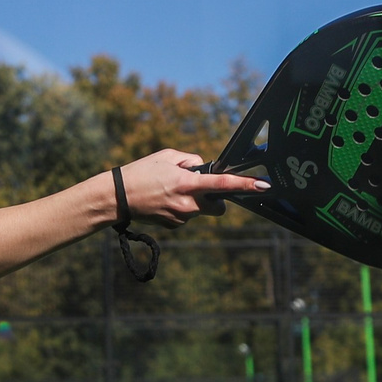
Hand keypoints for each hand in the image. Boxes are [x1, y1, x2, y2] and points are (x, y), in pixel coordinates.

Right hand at [116, 150, 267, 227]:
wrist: (118, 197)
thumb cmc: (141, 172)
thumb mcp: (167, 156)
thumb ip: (191, 160)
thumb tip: (204, 168)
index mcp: (188, 183)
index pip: (223, 185)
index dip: (245, 185)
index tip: (264, 185)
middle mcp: (188, 204)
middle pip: (218, 206)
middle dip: (216, 199)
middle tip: (198, 187)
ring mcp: (182, 217)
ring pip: (201, 210)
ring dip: (195, 201)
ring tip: (171, 191)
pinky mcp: (175, 225)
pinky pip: (188, 215)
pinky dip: (182, 208)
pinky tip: (165, 201)